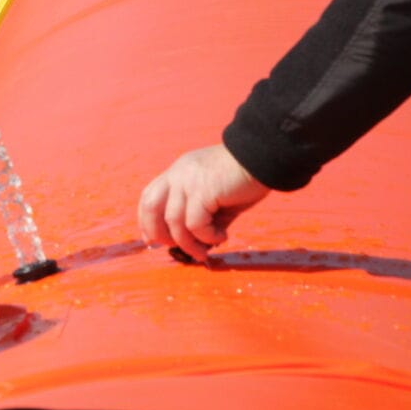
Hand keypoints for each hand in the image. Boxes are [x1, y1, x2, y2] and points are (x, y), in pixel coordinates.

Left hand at [137, 143, 270, 261]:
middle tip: (177, 248)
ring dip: (189, 244)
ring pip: (174, 222)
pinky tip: (223, 235)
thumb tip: (198, 245)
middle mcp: (178, 174)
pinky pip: (195, 224)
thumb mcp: (216, 198)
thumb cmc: (244, 178)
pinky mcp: (202, 190)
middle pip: (150, 207)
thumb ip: (203, 216)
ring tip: (205, 251)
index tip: (154, 241)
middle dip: (158, 233)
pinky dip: (207, 237)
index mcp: (178, 172)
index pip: (149, 196)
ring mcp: (187, 181)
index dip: (146, 221)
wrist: (264, 157)